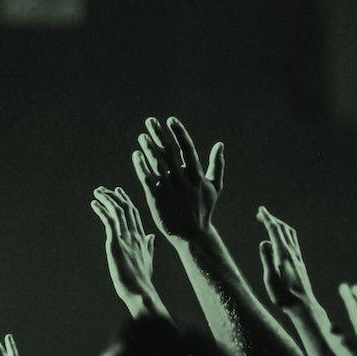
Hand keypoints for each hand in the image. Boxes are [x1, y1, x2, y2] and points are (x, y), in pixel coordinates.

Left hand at [92, 185, 156, 306]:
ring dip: (106, 199)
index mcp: (142, 239)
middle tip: (103, 189)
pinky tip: (94, 204)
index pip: (134, 214)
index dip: (126, 201)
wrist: (141, 292)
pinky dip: (101, 210)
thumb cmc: (142, 280)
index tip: (118, 191)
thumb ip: (149, 246)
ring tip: (97, 192)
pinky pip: (109, 221)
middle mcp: (135, 235)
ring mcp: (126, 238)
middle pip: (126, 208)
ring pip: (118, 211)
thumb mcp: (147, 260)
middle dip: (115, 196)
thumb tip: (151, 236)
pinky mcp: (116, 243)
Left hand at [132, 116, 224, 240]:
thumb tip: (220, 145)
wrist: (192, 234)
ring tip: (142, 136)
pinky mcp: (157, 199)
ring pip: (157, 164)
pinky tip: (136, 155)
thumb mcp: (214, 187)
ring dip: (149, 148)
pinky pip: (148, 180)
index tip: (170, 120)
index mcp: (196, 176)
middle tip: (150, 121)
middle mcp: (183, 181)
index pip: (187, 149)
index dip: (179, 133)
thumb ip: (216, 165)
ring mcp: (170, 190)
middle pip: (169, 153)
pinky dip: (141, 167)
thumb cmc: (203, 209)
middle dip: (159, 136)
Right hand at [256, 206, 316, 311]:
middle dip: (272, 220)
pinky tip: (282, 241)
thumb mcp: (271, 279)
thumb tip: (264, 242)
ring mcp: (298, 258)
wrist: (304, 307)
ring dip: (280, 226)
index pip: (275, 231)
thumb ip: (267, 260)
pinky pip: (293, 242)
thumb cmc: (285, 296)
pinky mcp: (300, 264)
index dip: (268, 218)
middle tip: (261, 215)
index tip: (261, 209)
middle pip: (284, 229)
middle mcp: (293, 253)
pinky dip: (286, 235)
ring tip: (271, 224)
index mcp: (284, 254)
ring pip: (291, 235)